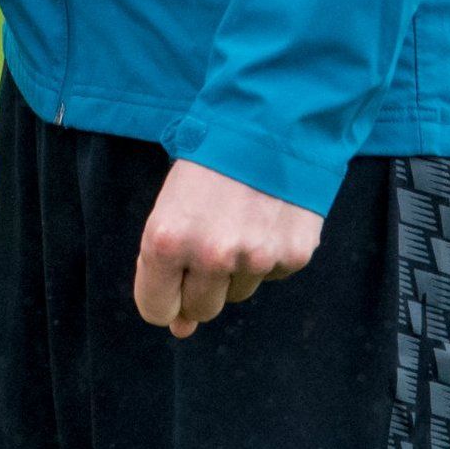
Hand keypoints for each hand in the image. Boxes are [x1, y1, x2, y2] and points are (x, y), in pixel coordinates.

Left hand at [134, 160, 323, 336]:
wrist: (271, 120)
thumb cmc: (209, 160)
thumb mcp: (172, 204)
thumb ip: (168, 265)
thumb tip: (180, 328)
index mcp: (168, 239)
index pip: (156, 309)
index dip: (162, 300)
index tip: (170, 285)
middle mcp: (211, 254)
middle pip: (201, 309)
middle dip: (200, 287)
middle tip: (208, 245)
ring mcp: (256, 258)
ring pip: (238, 292)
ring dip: (236, 269)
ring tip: (239, 220)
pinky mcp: (293, 256)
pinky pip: (272, 275)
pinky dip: (268, 254)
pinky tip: (266, 218)